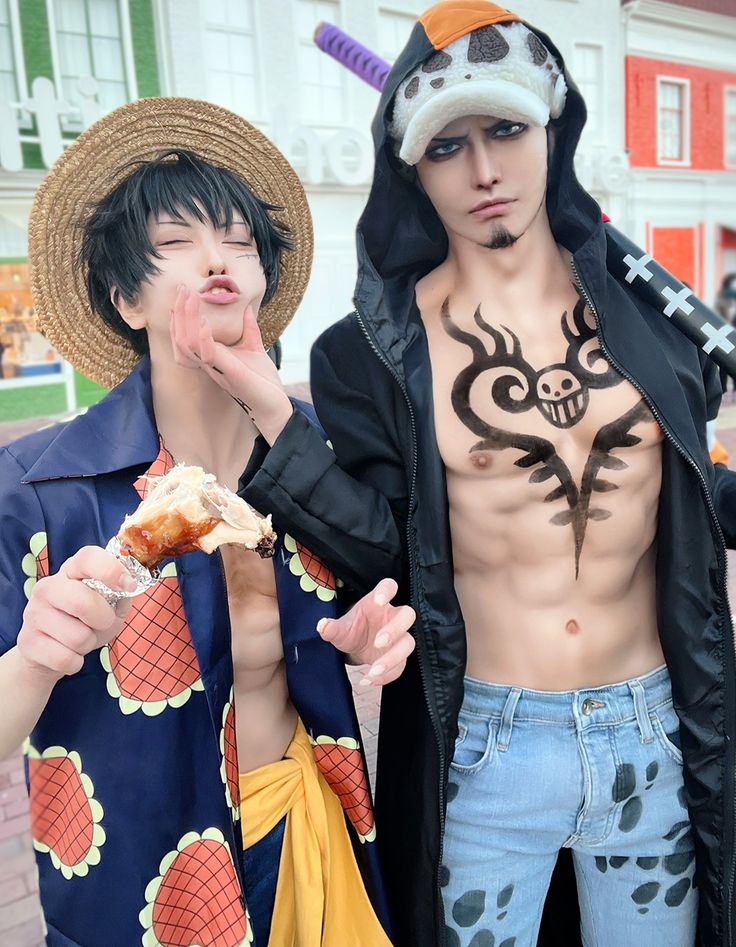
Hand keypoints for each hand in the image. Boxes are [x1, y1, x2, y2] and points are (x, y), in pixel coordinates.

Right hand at [17, 547, 133, 681]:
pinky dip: (75, 662)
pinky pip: (66, 658)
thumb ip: (121, 595)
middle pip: (83, 603)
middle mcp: (48, 587)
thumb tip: (128, 588)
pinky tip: (68, 653)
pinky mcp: (27, 642)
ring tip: (80, 639)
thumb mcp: (108, 606)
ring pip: (78, 637)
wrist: (46, 653)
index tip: (128, 585)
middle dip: (104, 620)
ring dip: (89, 644)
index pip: (87, 558)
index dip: (111, 570)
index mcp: (71, 571)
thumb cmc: (84, 623)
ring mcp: (34, 613)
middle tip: (101, 623)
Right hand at [169, 287, 292, 443]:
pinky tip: (205, 323)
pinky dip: (204, 338)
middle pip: (181, 339)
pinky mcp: (229, 373)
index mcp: (212, 358)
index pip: (185, 338)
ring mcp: (217, 369)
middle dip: (180, 314)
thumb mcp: (255, 349)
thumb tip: (247, 309)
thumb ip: (249, 330)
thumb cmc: (264, 382)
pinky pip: (208, 355)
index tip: (183, 295)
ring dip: (187, 320)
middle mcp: (209, 364)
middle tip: (183, 290)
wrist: (276, 405)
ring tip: (190, 299)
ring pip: (188, 346)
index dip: (181, 318)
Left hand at [316, 578, 415, 686]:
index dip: (387, 591)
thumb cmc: (351, 630)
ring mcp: (399, 637)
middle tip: (378, 642)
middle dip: (395, 629)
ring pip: (408, 643)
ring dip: (393, 658)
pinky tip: (370, 679)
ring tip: (373, 670)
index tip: (379, 601)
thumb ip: (331, 627)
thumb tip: (322, 626)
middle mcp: (392, 617)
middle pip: (407, 615)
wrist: (355, 647)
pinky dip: (387, 675)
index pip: (389, 586)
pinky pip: (401, 666)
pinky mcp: (400, 656)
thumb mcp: (339, 628)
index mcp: (377, 602)